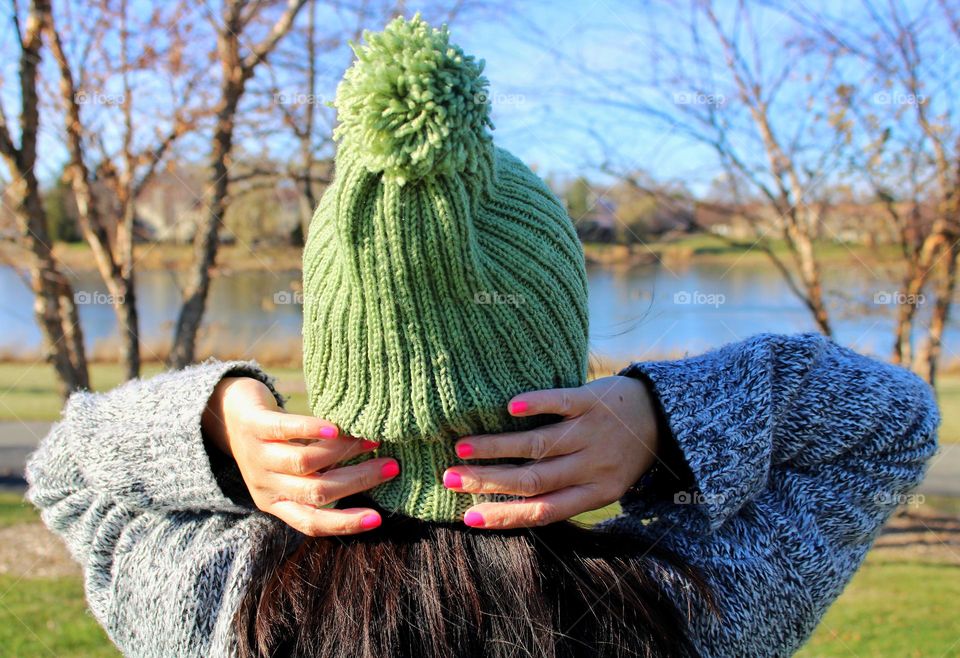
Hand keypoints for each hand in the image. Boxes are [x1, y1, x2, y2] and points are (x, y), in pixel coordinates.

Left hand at [201, 377, 398, 535]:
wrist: (226, 412)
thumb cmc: (272, 445)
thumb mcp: (290, 472)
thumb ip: (321, 478)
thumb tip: (372, 479)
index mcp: (276, 502)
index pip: (312, 523)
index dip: (345, 524)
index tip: (378, 518)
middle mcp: (264, 484)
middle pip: (316, 492)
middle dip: (358, 481)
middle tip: (390, 466)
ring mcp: (257, 455)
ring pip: (305, 463)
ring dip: (344, 452)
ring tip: (370, 439)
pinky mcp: (253, 426)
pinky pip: (284, 431)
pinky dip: (311, 430)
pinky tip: (335, 428)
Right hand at [442, 376, 659, 528]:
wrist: (662, 415)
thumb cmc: (621, 454)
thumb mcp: (602, 484)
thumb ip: (564, 491)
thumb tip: (507, 503)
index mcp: (594, 494)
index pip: (543, 511)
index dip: (505, 515)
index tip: (468, 517)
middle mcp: (592, 466)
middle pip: (533, 479)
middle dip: (488, 481)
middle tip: (450, 477)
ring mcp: (593, 432)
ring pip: (540, 444)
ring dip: (497, 446)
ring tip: (462, 446)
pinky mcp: (594, 400)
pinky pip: (562, 403)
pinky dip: (537, 405)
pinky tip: (511, 407)